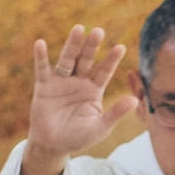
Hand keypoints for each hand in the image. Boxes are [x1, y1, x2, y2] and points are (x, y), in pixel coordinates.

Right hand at [26, 25, 139, 163]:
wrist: (54, 145)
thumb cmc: (79, 137)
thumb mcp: (100, 127)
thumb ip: (115, 113)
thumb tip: (135, 101)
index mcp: (93, 89)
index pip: (104, 71)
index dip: (111, 60)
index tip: (120, 47)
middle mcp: (78, 81)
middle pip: (86, 60)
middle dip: (92, 46)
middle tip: (99, 31)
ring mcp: (61, 81)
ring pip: (67, 60)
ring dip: (72, 45)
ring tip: (78, 29)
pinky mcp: (44, 86)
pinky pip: (42, 69)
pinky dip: (40, 57)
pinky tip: (40, 44)